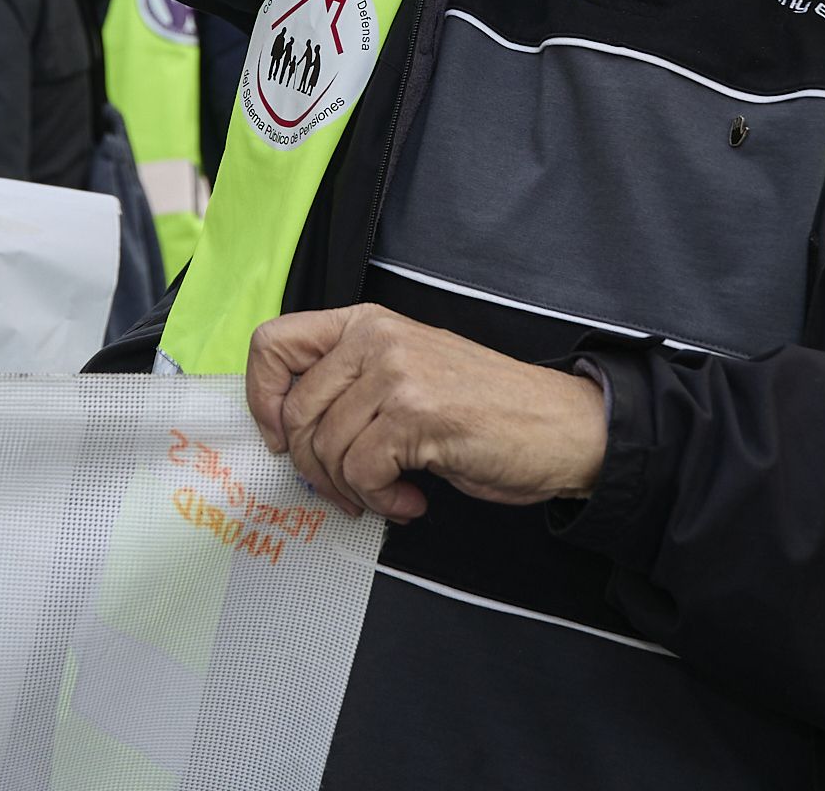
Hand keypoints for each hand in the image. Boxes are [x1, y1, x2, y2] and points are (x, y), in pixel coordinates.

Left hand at [245, 304, 607, 521]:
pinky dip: (380, 501)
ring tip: (390, 493)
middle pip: (295, 414)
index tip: (282, 437)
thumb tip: (286, 426)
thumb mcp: (405, 374)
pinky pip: (362, 473)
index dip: (262, 399)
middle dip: (315, 467)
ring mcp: (396, 373)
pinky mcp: (417, 415)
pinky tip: (409, 500)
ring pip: (326, 449)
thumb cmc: (483, 409)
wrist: (561, 426)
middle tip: (351, 488)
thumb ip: (350, 382)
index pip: (273, 344)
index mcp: (365, 323)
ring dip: (352, 490)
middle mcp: (375, 338)